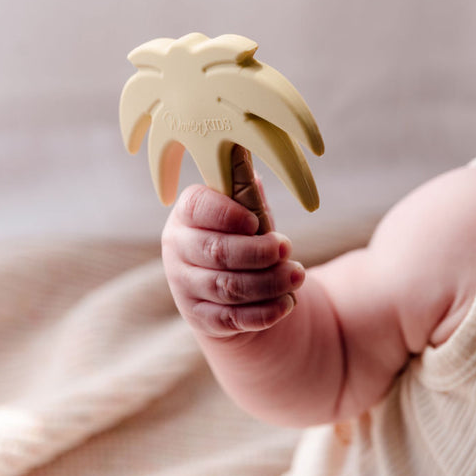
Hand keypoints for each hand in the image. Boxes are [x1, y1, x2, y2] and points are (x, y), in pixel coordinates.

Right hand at [161, 184, 305, 338]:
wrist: (233, 289)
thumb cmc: (241, 238)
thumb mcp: (245, 212)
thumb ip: (247, 190)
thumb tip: (248, 157)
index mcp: (187, 214)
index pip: (198, 207)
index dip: (227, 214)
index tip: (255, 222)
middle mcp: (178, 249)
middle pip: (217, 252)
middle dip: (259, 252)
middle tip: (288, 248)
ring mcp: (185, 286)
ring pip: (227, 287)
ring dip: (268, 282)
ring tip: (297, 275)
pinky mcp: (200, 318)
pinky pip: (231, 319)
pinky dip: (263, 313)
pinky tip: (287, 303)